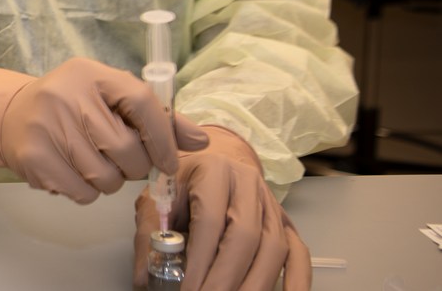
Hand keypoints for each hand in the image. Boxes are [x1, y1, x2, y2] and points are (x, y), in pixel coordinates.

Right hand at [0, 58, 208, 203]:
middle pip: (127, 149)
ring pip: (107, 176)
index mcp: (91, 74)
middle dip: (134, 166)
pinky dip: (87, 191)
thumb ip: (155, 118)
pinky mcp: (34, 157)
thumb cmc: (72, 107)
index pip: (141, 101)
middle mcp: (66, 95)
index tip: (170, 161)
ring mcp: (47, 126)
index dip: (164, 137)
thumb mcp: (109, 98)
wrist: (11, 115)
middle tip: (121, 161)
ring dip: (110, 180)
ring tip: (93, 164)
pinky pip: (83, 192)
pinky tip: (74, 172)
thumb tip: (200, 140)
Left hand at [132, 126, 310, 290]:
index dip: (200, 260)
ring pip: (275, 247)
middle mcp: (249, 185)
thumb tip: (144, 280)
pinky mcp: (286, 224)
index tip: (189, 290)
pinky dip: (297, 281)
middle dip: (227, 278)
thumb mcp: (157, 200)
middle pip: (246, 236)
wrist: (213, 165)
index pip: (209, 220)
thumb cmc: (182, 185)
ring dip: (256, 284)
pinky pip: (299, 254)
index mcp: (213, 172)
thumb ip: (148, 238)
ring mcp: (272, 205)